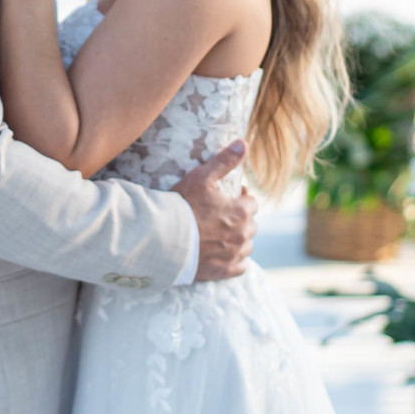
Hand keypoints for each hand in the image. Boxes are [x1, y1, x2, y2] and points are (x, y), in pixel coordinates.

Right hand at [176, 141, 256, 281]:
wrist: (162, 239)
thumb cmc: (181, 206)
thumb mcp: (202, 177)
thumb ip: (225, 161)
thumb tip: (244, 142)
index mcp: (241, 211)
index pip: (251, 203)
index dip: (241, 198)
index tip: (231, 197)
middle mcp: (243, 234)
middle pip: (251, 225)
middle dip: (241, 219)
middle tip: (222, 215)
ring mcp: (234, 255)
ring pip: (247, 245)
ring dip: (239, 239)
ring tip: (222, 235)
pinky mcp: (224, 271)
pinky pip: (240, 266)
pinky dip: (235, 260)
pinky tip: (223, 254)